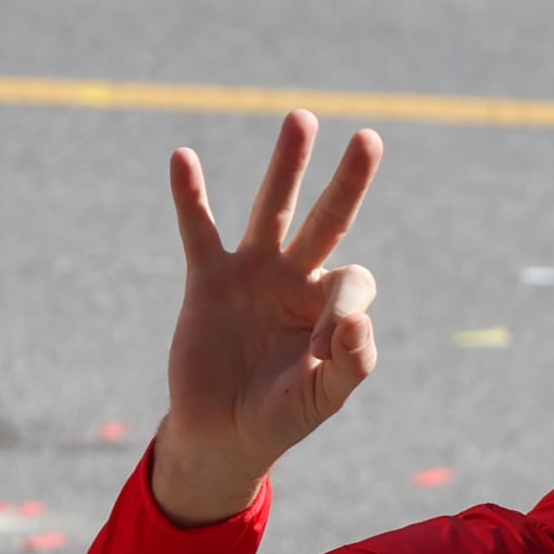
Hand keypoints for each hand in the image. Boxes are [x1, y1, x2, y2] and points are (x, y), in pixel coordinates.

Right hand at [155, 111, 383, 524]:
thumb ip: (352, 363)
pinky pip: (200, 230)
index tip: (329, 344)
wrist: (223, 434)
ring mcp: (253, 274)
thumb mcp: (325, 398)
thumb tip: (356, 320)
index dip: (346, 306)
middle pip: (330, 220)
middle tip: (370, 138)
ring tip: (303, 119)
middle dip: (350, 182)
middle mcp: (297, 279)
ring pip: (275, 209)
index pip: (354, 282)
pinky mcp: (208, 280)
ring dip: (288, 165)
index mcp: (331, 308)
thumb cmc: (281, 417)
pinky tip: (183, 158)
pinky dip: (191, 196)